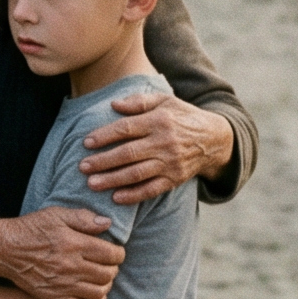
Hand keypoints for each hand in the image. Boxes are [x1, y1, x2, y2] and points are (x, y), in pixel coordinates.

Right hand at [0, 206, 121, 298]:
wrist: (4, 249)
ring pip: (100, 291)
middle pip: (108, 273)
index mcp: (75, 244)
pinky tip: (96, 297)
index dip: (119, 253)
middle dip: (113, 268)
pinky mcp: (54, 298)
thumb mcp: (55, 215)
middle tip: (108, 264)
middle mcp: (72, 267)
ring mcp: (63, 285)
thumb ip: (82, 218)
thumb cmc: (30, 229)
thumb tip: (107, 224)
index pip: (112, 254)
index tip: (115, 251)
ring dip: (106, 284)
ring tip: (101, 278)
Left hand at [82, 95, 234, 204]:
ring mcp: (170, 163)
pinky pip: (152, 189)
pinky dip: (134, 195)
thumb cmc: (182, 117)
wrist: (214, 139)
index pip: (126, 129)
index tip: (86, 143)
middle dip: (103, 161)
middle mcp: (164, 143)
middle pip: (128, 153)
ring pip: (137, 173)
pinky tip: (116, 197)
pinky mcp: (175, 179)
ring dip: (113, 180)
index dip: (105, 136)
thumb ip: (139, 101)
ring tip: (92, 184)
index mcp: (159, 121)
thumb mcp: (165, 101)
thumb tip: (114, 104)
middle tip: (82, 167)